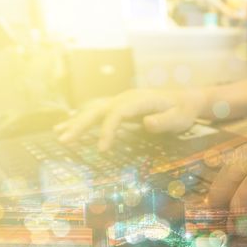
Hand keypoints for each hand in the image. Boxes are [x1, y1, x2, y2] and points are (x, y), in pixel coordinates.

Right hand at [54, 88, 205, 150]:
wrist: (187, 100)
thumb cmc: (184, 111)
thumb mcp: (180, 118)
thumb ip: (164, 121)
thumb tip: (146, 123)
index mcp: (139, 100)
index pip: (116, 113)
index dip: (107, 130)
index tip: (101, 149)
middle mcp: (127, 98)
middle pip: (99, 109)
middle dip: (80, 124)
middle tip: (63, 140)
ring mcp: (123, 101)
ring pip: (95, 109)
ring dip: (77, 121)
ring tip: (58, 133)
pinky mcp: (122, 106)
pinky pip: (100, 111)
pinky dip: (85, 118)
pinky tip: (71, 125)